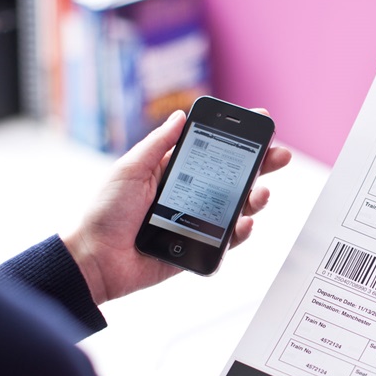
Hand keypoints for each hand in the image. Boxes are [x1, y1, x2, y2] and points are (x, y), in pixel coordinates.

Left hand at [62, 109, 291, 304]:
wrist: (96, 259)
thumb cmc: (104, 214)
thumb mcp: (129, 169)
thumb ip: (158, 144)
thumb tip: (180, 116)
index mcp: (174, 172)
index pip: (213, 151)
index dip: (238, 139)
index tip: (260, 125)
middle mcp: (190, 194)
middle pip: (234, 177)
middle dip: (261, 165)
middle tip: (280, 156)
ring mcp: (197, 221)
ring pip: (237, 207)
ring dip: (256, 198)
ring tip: (261, 192)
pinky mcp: (198, 247)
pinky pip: (228, 239)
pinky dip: (241, 231)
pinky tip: (244, 222)